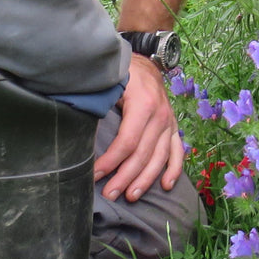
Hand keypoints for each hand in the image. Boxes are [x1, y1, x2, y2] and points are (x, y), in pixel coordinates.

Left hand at [93, 54, 183, 202]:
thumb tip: (81, 132)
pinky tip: (166, 185)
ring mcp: (169, 121)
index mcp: (143, 104)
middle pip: (143, 154)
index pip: (127, 142)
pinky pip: (177, 150)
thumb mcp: (110, 83)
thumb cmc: (122, 74)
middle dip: (125, 177)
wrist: (145, 62)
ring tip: (130, 196)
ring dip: (146, 179)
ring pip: (160, 157)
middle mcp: (160, 115)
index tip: (94, 175)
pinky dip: (174, 169)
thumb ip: (99, 105)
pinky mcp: (173, 125)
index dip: (110, 162)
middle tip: (110, 194)